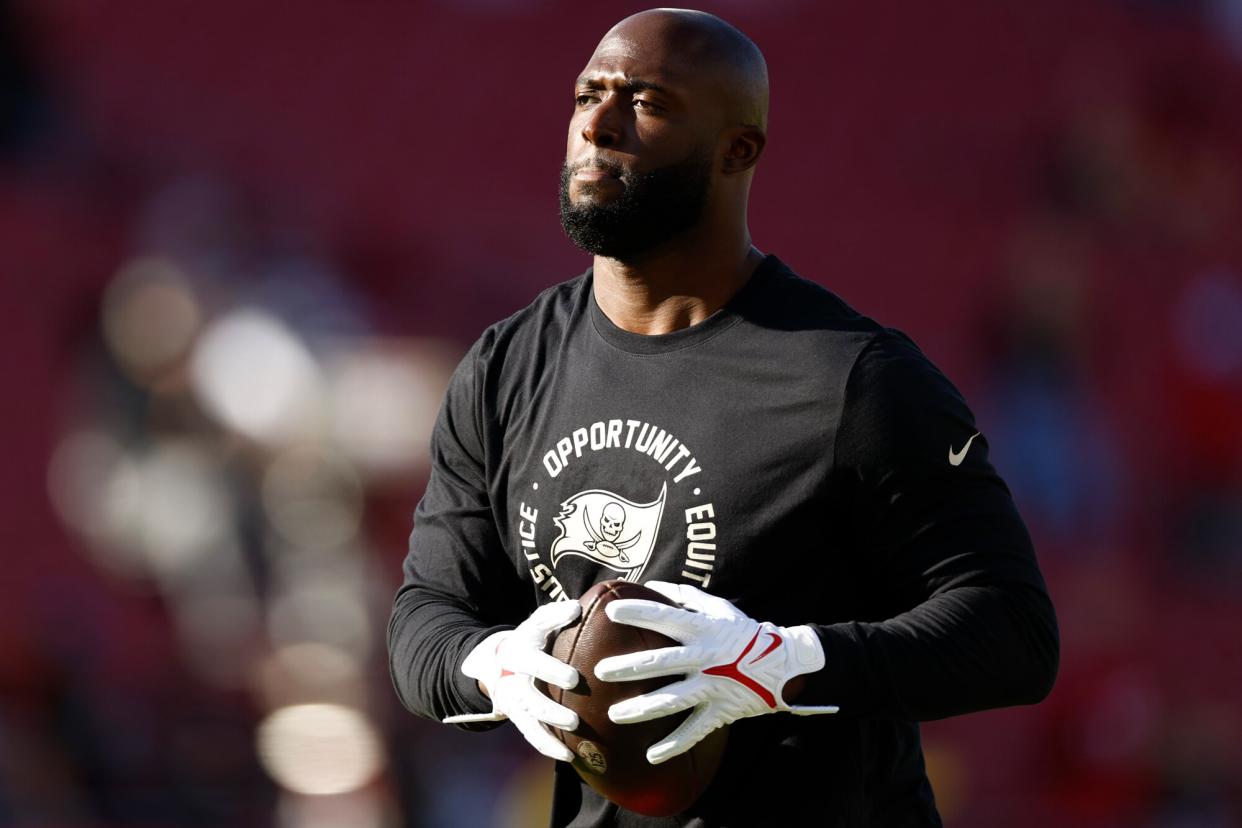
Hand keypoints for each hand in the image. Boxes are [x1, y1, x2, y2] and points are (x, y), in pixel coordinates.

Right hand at [442, 599, 581, 761]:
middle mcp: (512, 681)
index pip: (532, 663)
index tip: (574, 679)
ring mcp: (513, 703)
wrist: (493, 661)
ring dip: (548, 736)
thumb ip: (553, 615)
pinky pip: (531, 736)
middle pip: (528, 699)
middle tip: (574, 720)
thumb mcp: (534, 623)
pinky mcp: (517, 717)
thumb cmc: (526, 639)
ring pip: (528, 723)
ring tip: (571, 746)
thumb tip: (577, 607)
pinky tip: (569, 757)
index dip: (551, 671)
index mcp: (517, 653)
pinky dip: (548, 747)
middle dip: (550, 710)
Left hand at [594, 581, 838, 764]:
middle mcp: (705, 657)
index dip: (639, 613)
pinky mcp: (721, 710)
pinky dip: (674, 745)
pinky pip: (695, 730)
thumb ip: (685, 597)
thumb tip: (651, 586)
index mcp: (703, 629)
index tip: (611, 612)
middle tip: (600, 671)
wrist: (784, 663)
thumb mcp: (719, 608)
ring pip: (672, 699)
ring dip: (642, 709)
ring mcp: (713, 686)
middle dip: (629, 667)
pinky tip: (652, 756)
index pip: (665, 618)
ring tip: (614, 715)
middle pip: (661, 662)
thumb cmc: (743, 631)